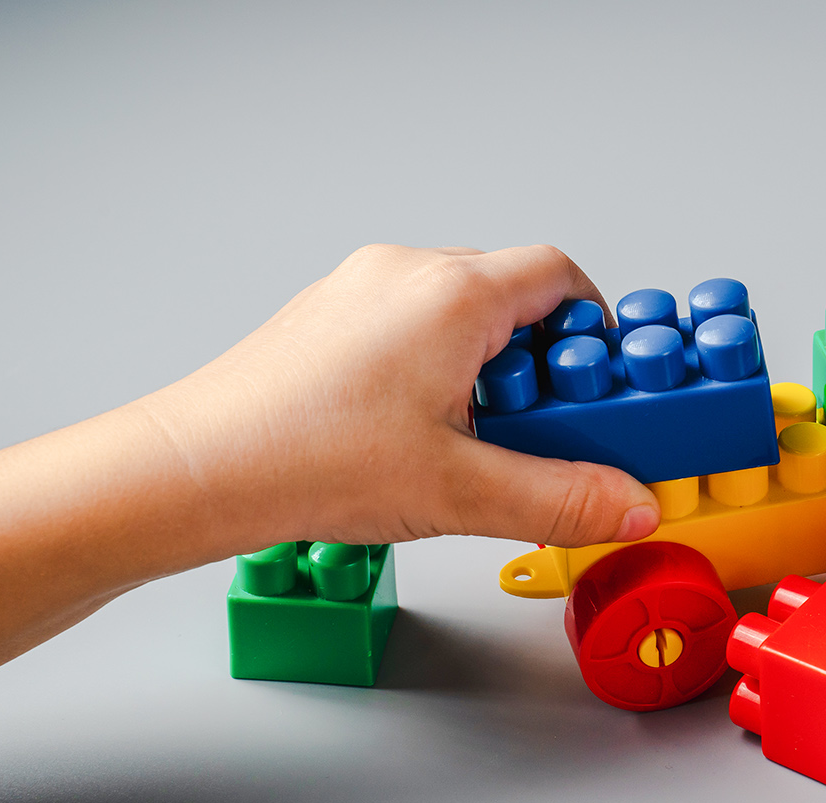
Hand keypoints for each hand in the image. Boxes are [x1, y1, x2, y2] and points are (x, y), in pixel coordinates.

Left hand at [143, 243, 661, 551]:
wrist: (197, 469)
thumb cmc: (303, 461)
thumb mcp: (461, 492)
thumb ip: (562, 499)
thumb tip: (628, 505)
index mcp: (452, 295)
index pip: (560, 276)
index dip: (595, 330)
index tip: (604, 385)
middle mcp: (406, 273)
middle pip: (512, 294)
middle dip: (542, 363)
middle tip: (542, 431)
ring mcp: (359, 289)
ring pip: (459, 312)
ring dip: (488, 369)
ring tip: (474, 442)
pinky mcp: (328, 316)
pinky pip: (409, 324)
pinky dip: (436, 368)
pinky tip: (418, 435)